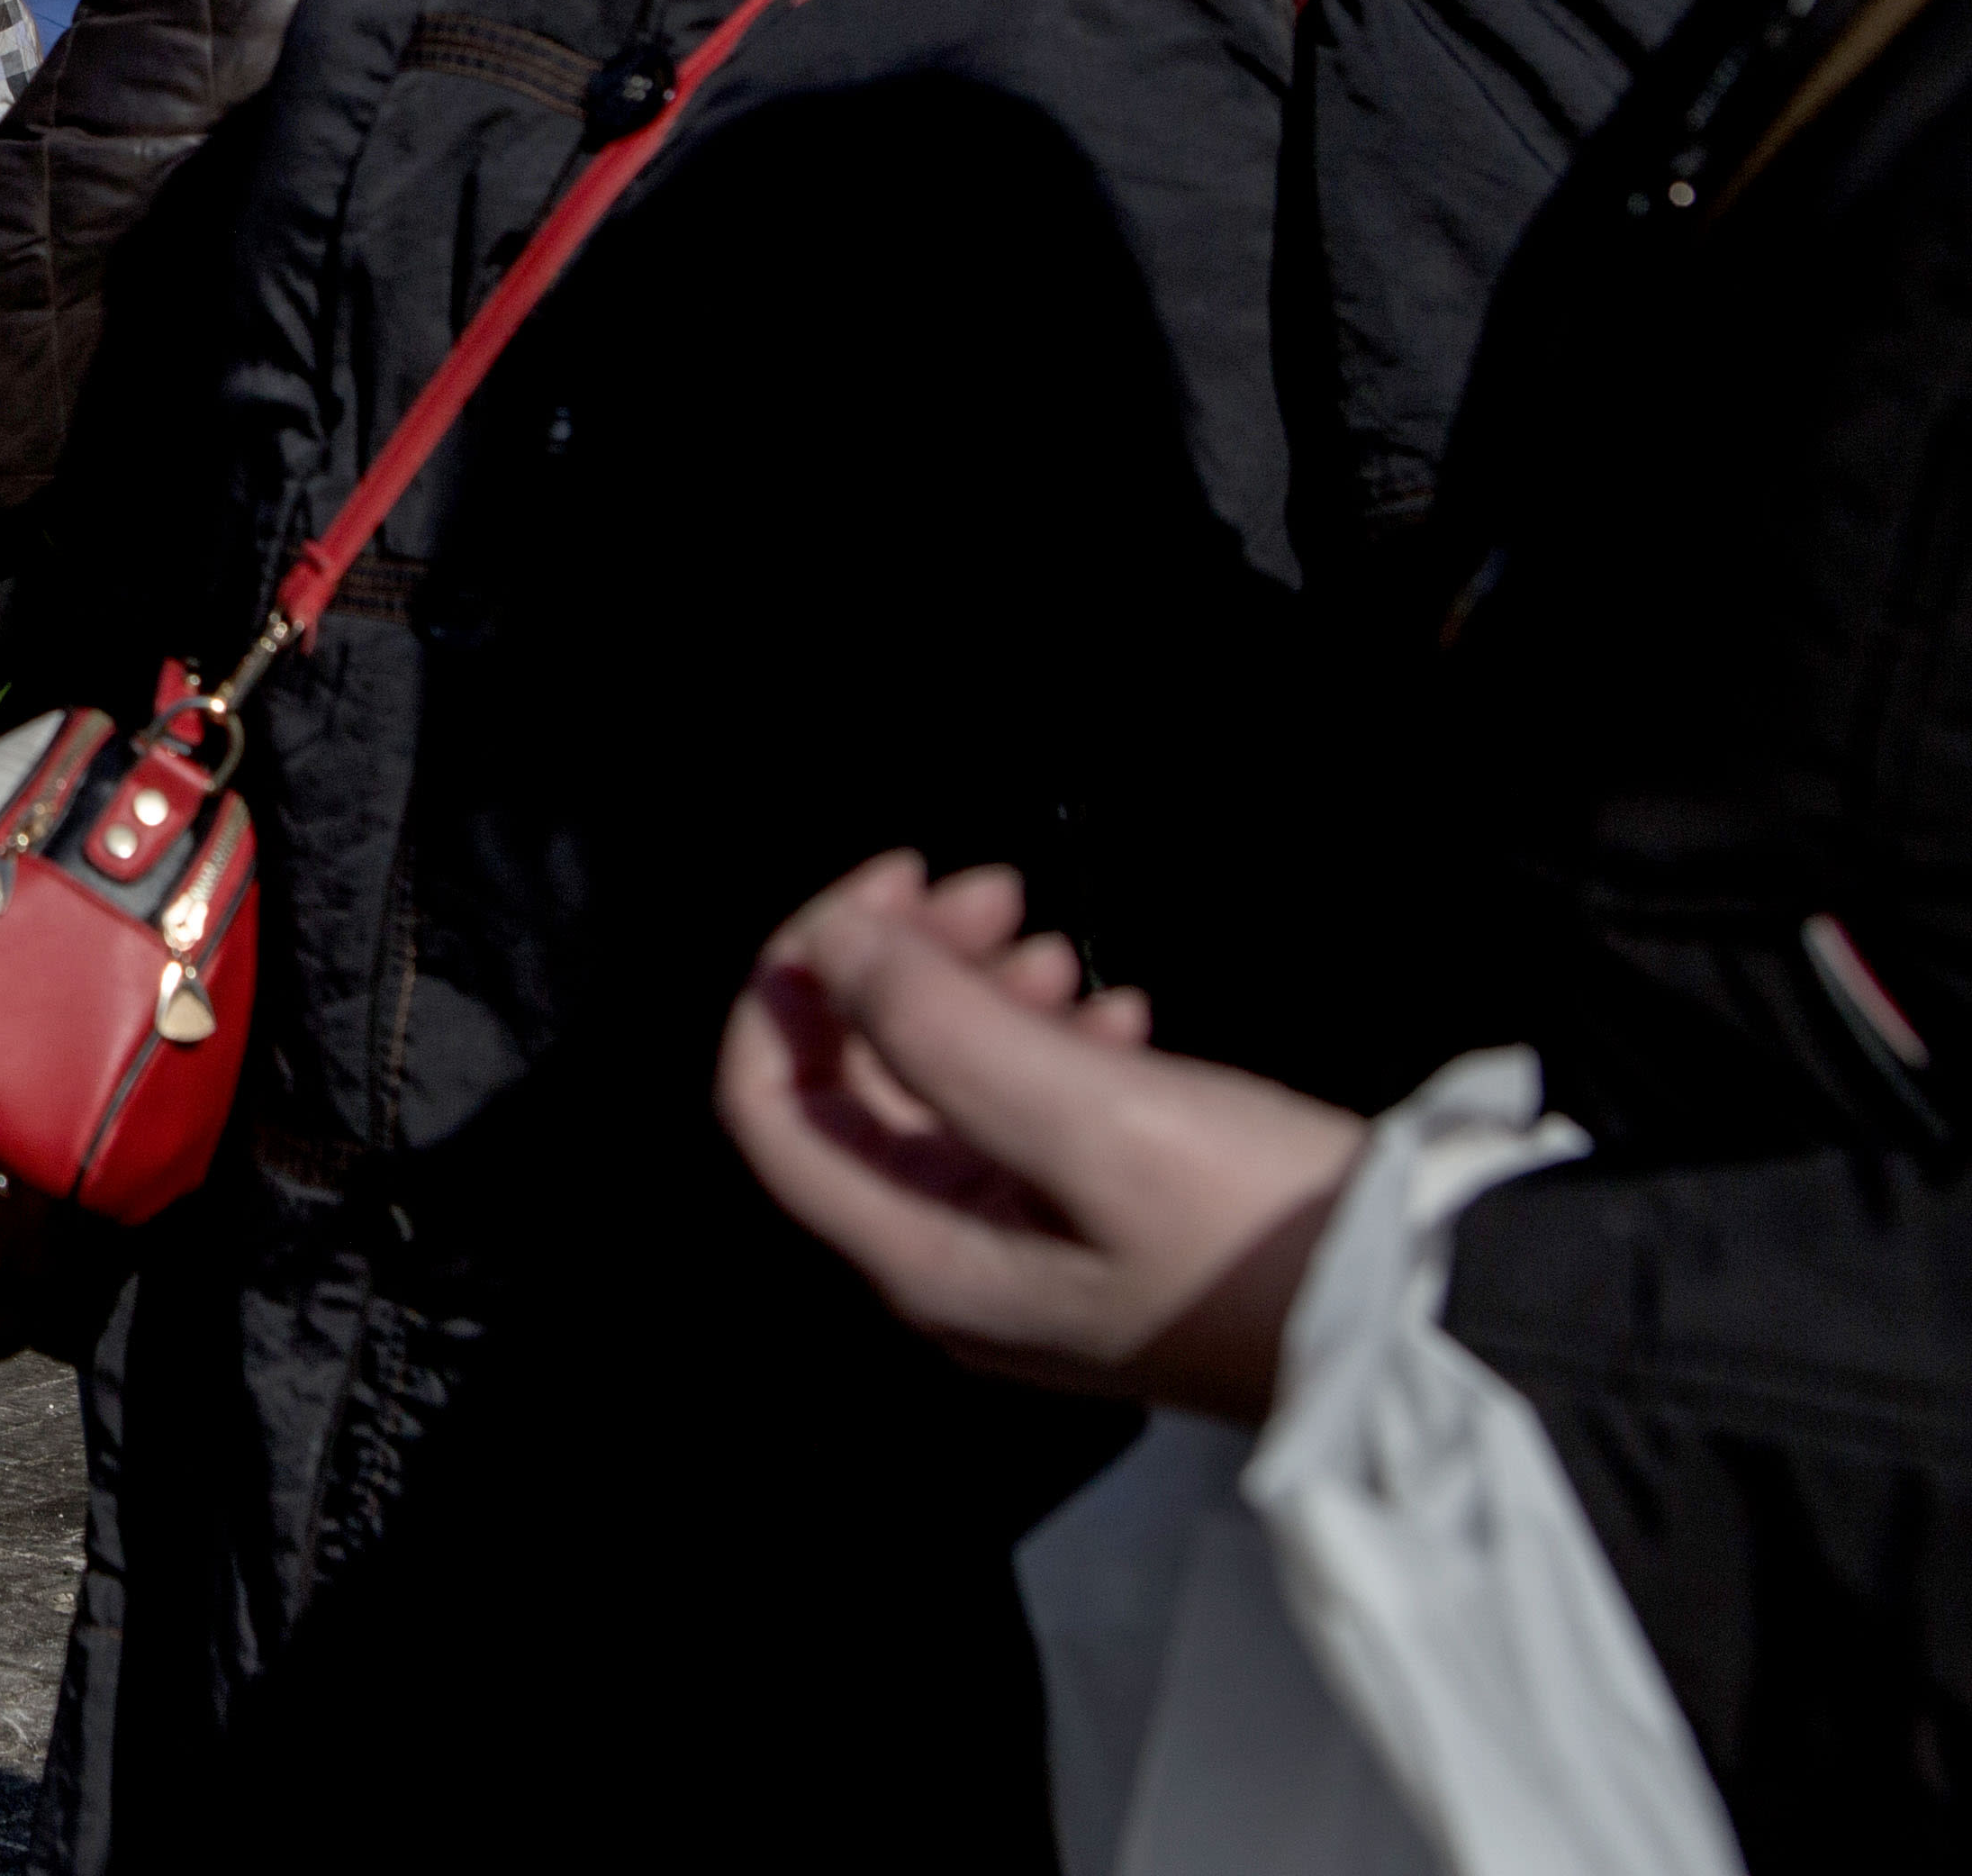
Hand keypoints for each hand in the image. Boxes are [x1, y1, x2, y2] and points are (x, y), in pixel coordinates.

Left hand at [716, 853, 1363, 1422]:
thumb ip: (944, 1027)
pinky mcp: (1104, 1236)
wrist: (1442, 1326)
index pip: (771, 1104)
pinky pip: (1029, 1120)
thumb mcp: (1099, 1115)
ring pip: (943, 1091)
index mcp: (922, 1256)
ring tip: (1058, 940)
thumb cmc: (1277, 1239)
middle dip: (899, 967)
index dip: (799, 979)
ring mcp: (1029, 1258)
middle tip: (992, 888)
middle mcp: (954, 1269)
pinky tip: (1117, 1010)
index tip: (880, 889)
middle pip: (855, 1085)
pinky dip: (1049, 1043)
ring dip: (974, 994)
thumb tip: (834, 946)